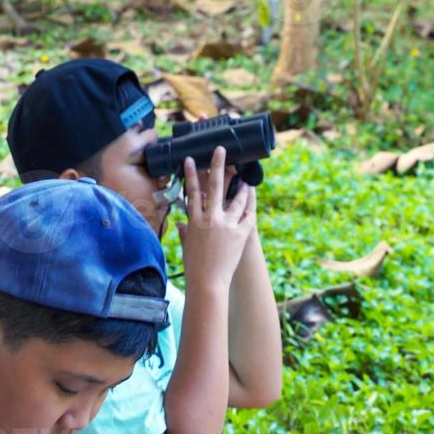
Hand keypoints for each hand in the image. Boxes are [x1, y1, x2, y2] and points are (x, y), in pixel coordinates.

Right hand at [178, 146, 256, 295]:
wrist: (208, 283)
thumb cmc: (195, 267)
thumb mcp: (187, 246)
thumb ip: (185, 231)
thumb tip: (180, 223)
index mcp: (195, 221)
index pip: (192, 193)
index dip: (191, 174)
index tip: (190, 159)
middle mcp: (210, 219)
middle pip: (214, 187)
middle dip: (218, 166)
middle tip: (222, 149)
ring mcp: (226, 225)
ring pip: (236, 200)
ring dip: (241, 188)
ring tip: (246, 180)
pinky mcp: (240, 234)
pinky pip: (249, 216)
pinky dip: (251, 207)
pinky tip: (253, 199)